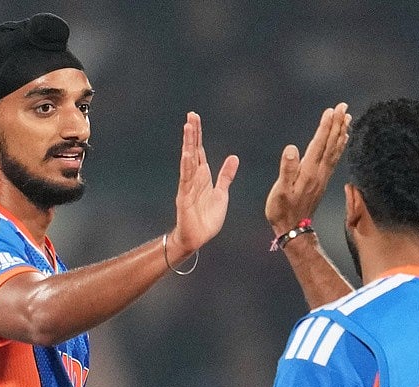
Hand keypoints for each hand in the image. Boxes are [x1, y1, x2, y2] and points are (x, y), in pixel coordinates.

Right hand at [167, 112, 239, 260]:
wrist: (197, 238)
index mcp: (202, 176)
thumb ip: (226, 176)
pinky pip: (186, 179)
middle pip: (192, 151)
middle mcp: (193, 178)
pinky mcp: (185, 197)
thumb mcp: (221, 194)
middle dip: (192, 133)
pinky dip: (187, 166)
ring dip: (188, 144)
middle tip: (191, 115)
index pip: (199, 150)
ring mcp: (188, 186)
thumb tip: (234, 157)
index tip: (195, 118)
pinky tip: (188, 154)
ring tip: (188, 128)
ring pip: (188, 161)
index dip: (198, 135)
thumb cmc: (206, 218)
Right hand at [265, 103, 350, 236]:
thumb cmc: (282, 210)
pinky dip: (340, 146)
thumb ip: (287, 170)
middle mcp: (319, 172)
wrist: (293, 229)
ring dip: (341, 133)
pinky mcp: (322, 180)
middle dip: (337, 124)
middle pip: (331, 144)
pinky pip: (334, 158)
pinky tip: (342, 140)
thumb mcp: (280, 191)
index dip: (326, 127)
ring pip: (335, 150)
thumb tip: (291, 149)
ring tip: (347, 118)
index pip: (319, 144)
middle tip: (344, 107)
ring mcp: (322, 176)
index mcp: (309, 171)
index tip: (332, 110)